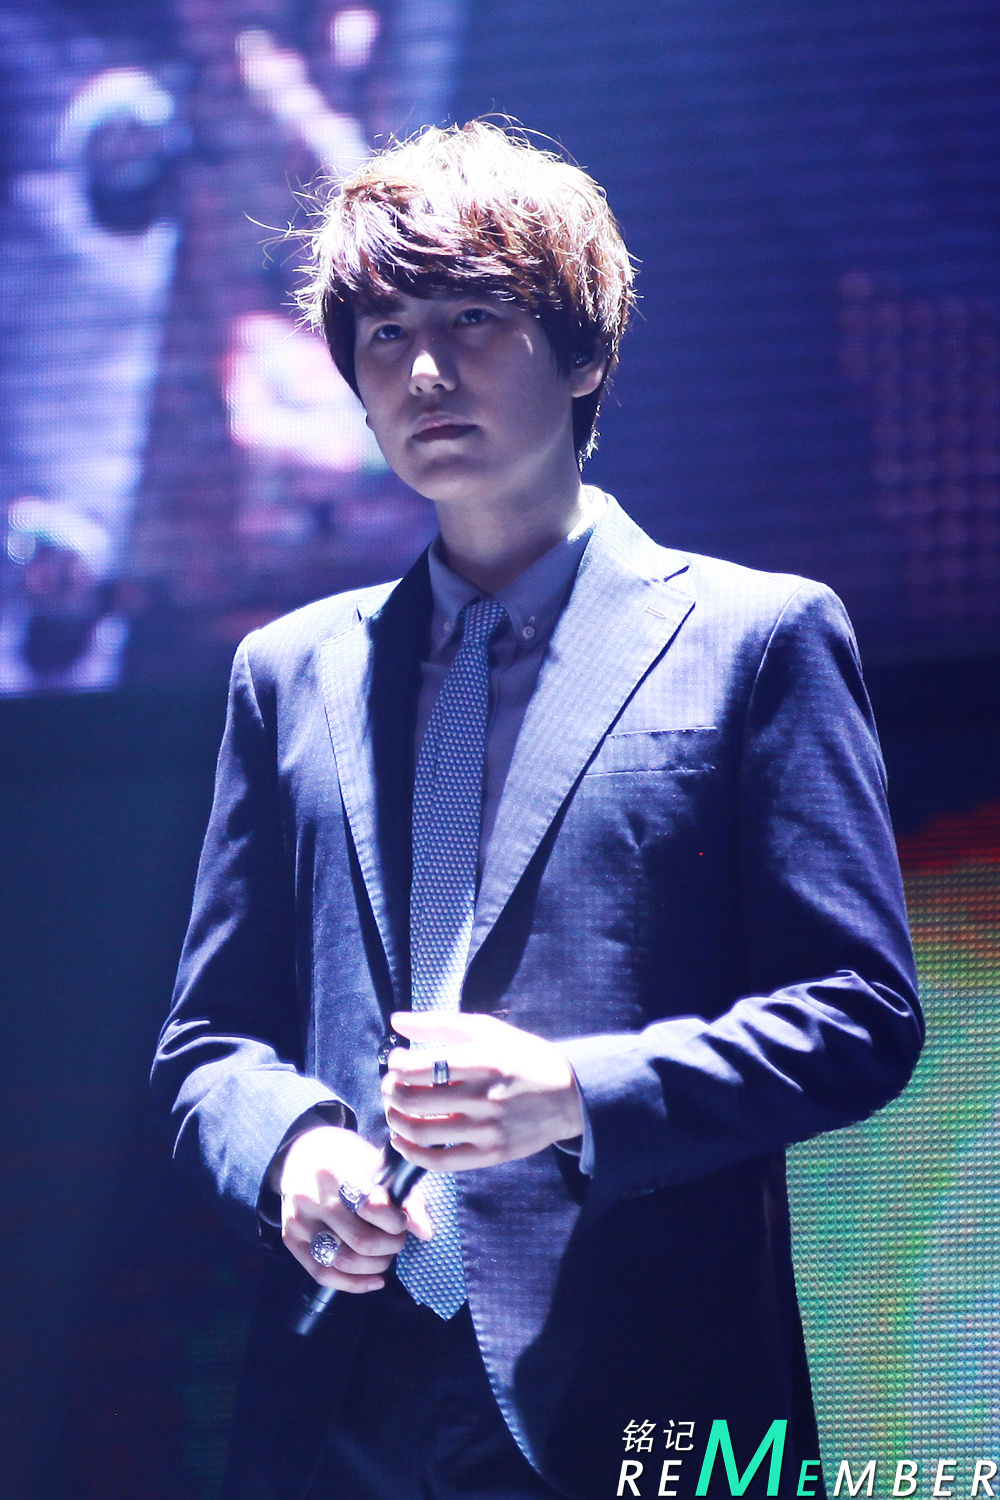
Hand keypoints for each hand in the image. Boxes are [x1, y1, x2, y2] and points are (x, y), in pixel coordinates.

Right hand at [279, 1124, 431, 1290]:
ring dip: (375, 1266)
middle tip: (397, 1238)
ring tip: (385, 1255)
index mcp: (335, 1172)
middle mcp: (311, 1198)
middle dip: (390, 1246)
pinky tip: (374, 1278)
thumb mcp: (378, 1165)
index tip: (402, 1220)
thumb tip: (425, 1233)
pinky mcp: (290, 1240)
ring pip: (342, 1262)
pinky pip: (323, 1274)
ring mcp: (298, 1221)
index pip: (371, 1207)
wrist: (302, 1153)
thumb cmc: (348, 1159)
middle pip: (360, 1241)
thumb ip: (406, 1197)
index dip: (396, 1221)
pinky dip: (354, 1284)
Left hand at [382, 1011, 584, 1170]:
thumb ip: (438, 1023)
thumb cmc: (523, 1056)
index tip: (396, 1061)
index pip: (419, 1067)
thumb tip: (396, 1020)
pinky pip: (440, 1162)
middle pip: (413, 1100)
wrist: (569, 1094)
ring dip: (395, 1121)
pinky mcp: (491, 1155)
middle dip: (390, 1092)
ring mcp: (487, 1129)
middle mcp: (484, 1096)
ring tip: (394, 1111)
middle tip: (389, 1086)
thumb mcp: (486, 1030)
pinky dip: (412, 1154)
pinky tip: (404, 1141)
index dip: (396, 1065)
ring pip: (421, 1132)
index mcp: (482, 1060)